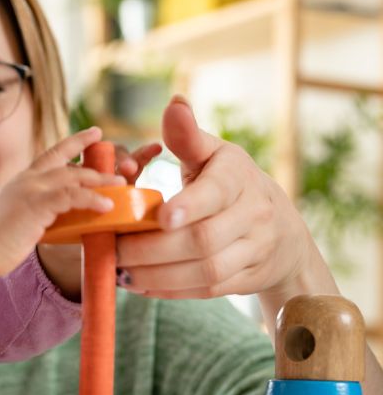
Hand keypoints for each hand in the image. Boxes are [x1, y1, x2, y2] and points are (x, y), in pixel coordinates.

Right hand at [0, 126, 121, 280]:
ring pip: (74, 176)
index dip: (75, 142)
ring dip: (100, 181)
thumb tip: (57, 221)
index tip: (94, 133)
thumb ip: (36, 212)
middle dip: (96, 164)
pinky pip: (72, 196)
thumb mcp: (16, 218)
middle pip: (68, 163)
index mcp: (22, 181)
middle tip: (120, 170)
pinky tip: (106, 206)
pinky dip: (92, 199)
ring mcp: (31, 189)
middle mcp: (28, 179)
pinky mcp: (36, 204)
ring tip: (120, 186)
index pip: (52, 154)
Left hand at [115, 95, 319, 300]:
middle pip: (203, 241)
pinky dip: (169, 290)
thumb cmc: (231, 183)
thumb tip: (174, 103)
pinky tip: (138, 284)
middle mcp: (253, 214)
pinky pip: (206, 290)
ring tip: (119, 271)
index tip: (160, 216)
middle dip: (153, 249)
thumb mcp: (214, 155)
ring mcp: (254, 250)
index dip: (190, 206)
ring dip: (157, 275)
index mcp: (239, 177)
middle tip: (114, 250)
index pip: (216, 193)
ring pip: (205, 271)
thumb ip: (188, 137)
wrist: (281, 230)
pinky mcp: (245, 279)